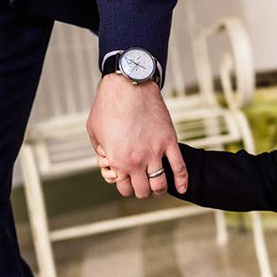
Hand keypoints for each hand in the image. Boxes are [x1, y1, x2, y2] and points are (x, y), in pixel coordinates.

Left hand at [86, 74, 187, 197]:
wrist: (128, 85)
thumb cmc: (107, 105)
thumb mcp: (94, 131)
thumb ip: (101, 151)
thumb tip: (107, 161)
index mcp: (117, 161)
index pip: (124, 188)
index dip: (124, 185)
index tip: (126, 179)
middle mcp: (137, 161)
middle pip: (143, 190)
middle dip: (141, 190)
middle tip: (142, 184)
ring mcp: (155, 152)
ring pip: (160, 184)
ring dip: (159, 190)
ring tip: (158, 187)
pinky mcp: (169, 141)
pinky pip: (179, 167)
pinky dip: (182, 181)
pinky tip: (182, 188)